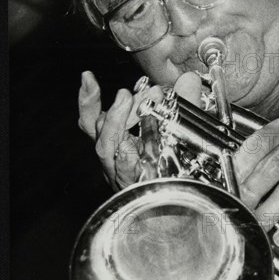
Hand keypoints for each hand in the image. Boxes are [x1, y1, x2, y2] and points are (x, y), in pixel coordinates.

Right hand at [78, 70, 201, 191]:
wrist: (179, 202)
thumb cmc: (174, 167)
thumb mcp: (179, 127)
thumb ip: (183, 103)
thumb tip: (189, 79)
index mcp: (119, 140)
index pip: (94, 118)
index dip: (88, 98)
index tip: (87, 77)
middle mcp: (114, 156)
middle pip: (99, 130)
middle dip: (113, 107)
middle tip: (125, 93)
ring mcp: (121, 171)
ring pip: (106, 147)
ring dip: (116, 121)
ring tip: (126, 103)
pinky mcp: (134, 186)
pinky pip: (123, 172)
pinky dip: (124, 159)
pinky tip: (127, 148)